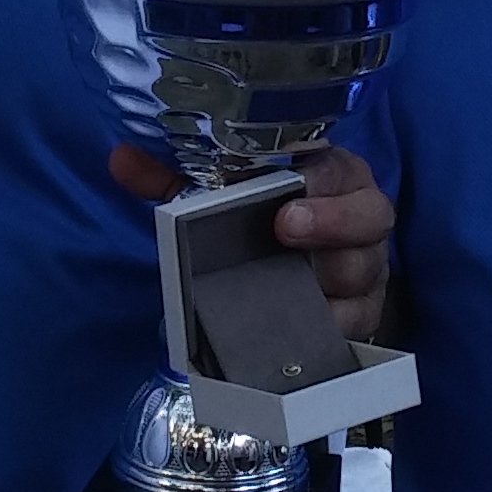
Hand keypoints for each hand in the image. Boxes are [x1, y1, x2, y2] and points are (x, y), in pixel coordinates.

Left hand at [106, 145, 393, 340]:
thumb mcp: (228, 196)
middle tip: (287, 228)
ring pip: (364, 270)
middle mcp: (361, 217)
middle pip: (369, 215)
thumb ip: (179, 179)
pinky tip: (303, 330)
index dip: (320, 177)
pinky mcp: (365, 314)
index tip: (289, 189)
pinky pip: (357, 322)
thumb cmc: (273, 220)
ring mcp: (367, 268)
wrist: (315, 272)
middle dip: (332, 220)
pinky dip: (330, 327)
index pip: (338, 167)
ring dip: (330, 279)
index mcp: (332, 176)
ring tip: (291, 286)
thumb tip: (121, 160)